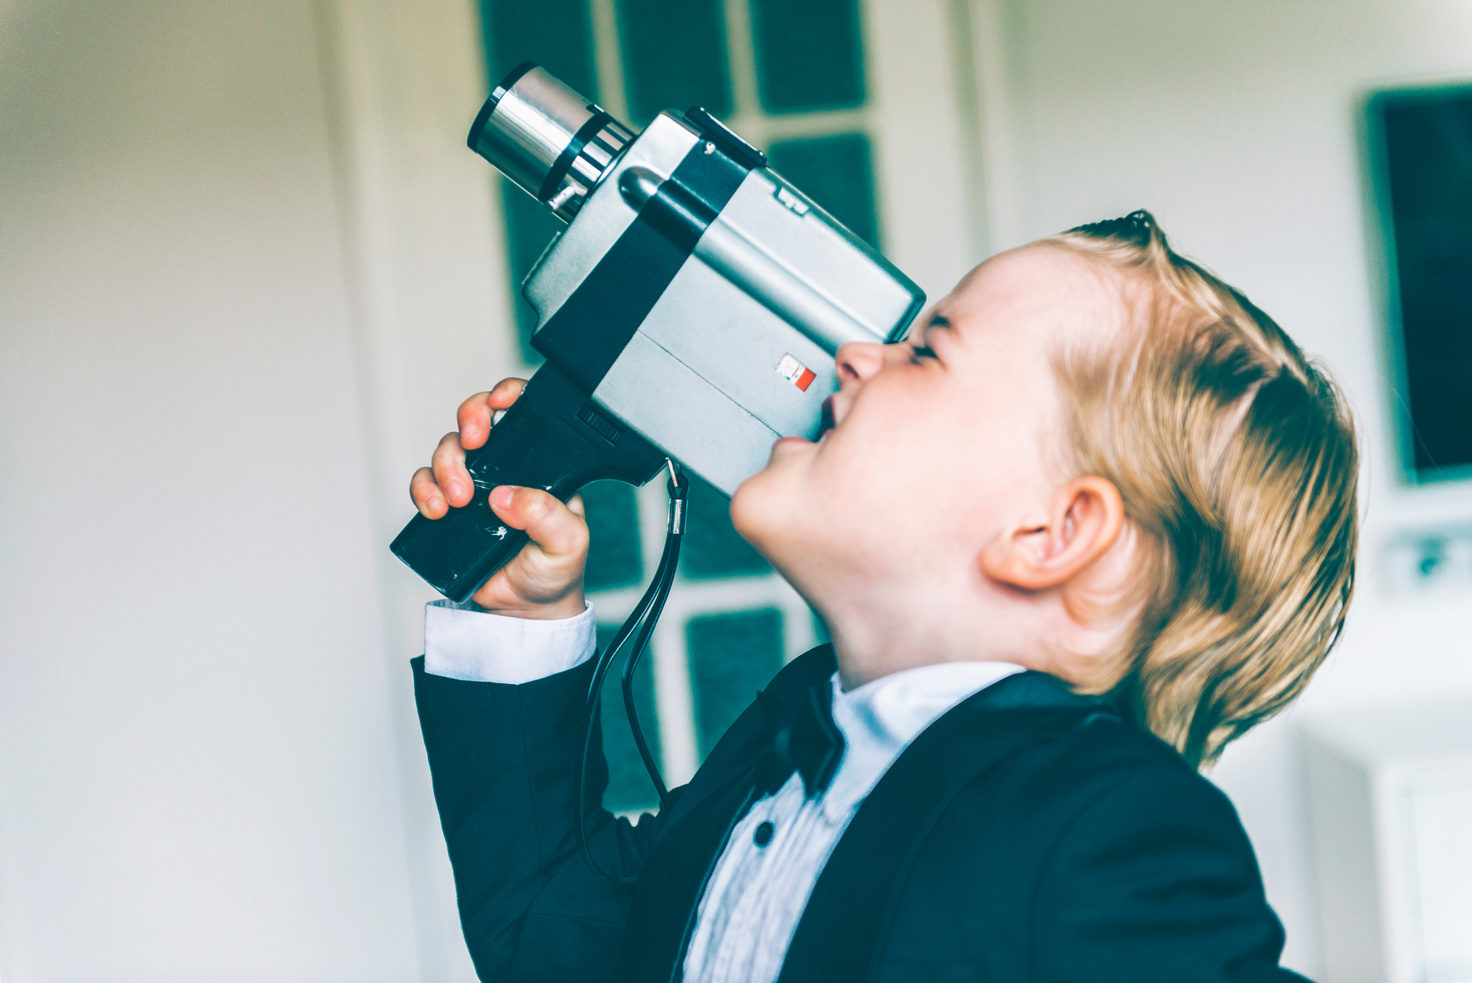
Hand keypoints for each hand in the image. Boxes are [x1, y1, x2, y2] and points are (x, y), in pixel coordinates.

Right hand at [409, 379, 589, 618]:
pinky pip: (425, 484)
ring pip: (448, 451)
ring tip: (457, 500)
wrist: (525, 610)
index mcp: (540, 465)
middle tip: (473, 442)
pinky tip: (436, 510)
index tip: (500, 400)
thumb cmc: (555, 569)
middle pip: (477, 420)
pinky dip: (423, 490)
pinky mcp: (449, 508)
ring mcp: (475, 486)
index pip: (524, 413)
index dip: (508, 394)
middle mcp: (505, 468)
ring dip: (445, 466)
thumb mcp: (567, 542)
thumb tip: (509, 496)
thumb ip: (547, 515)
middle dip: (470, 420)